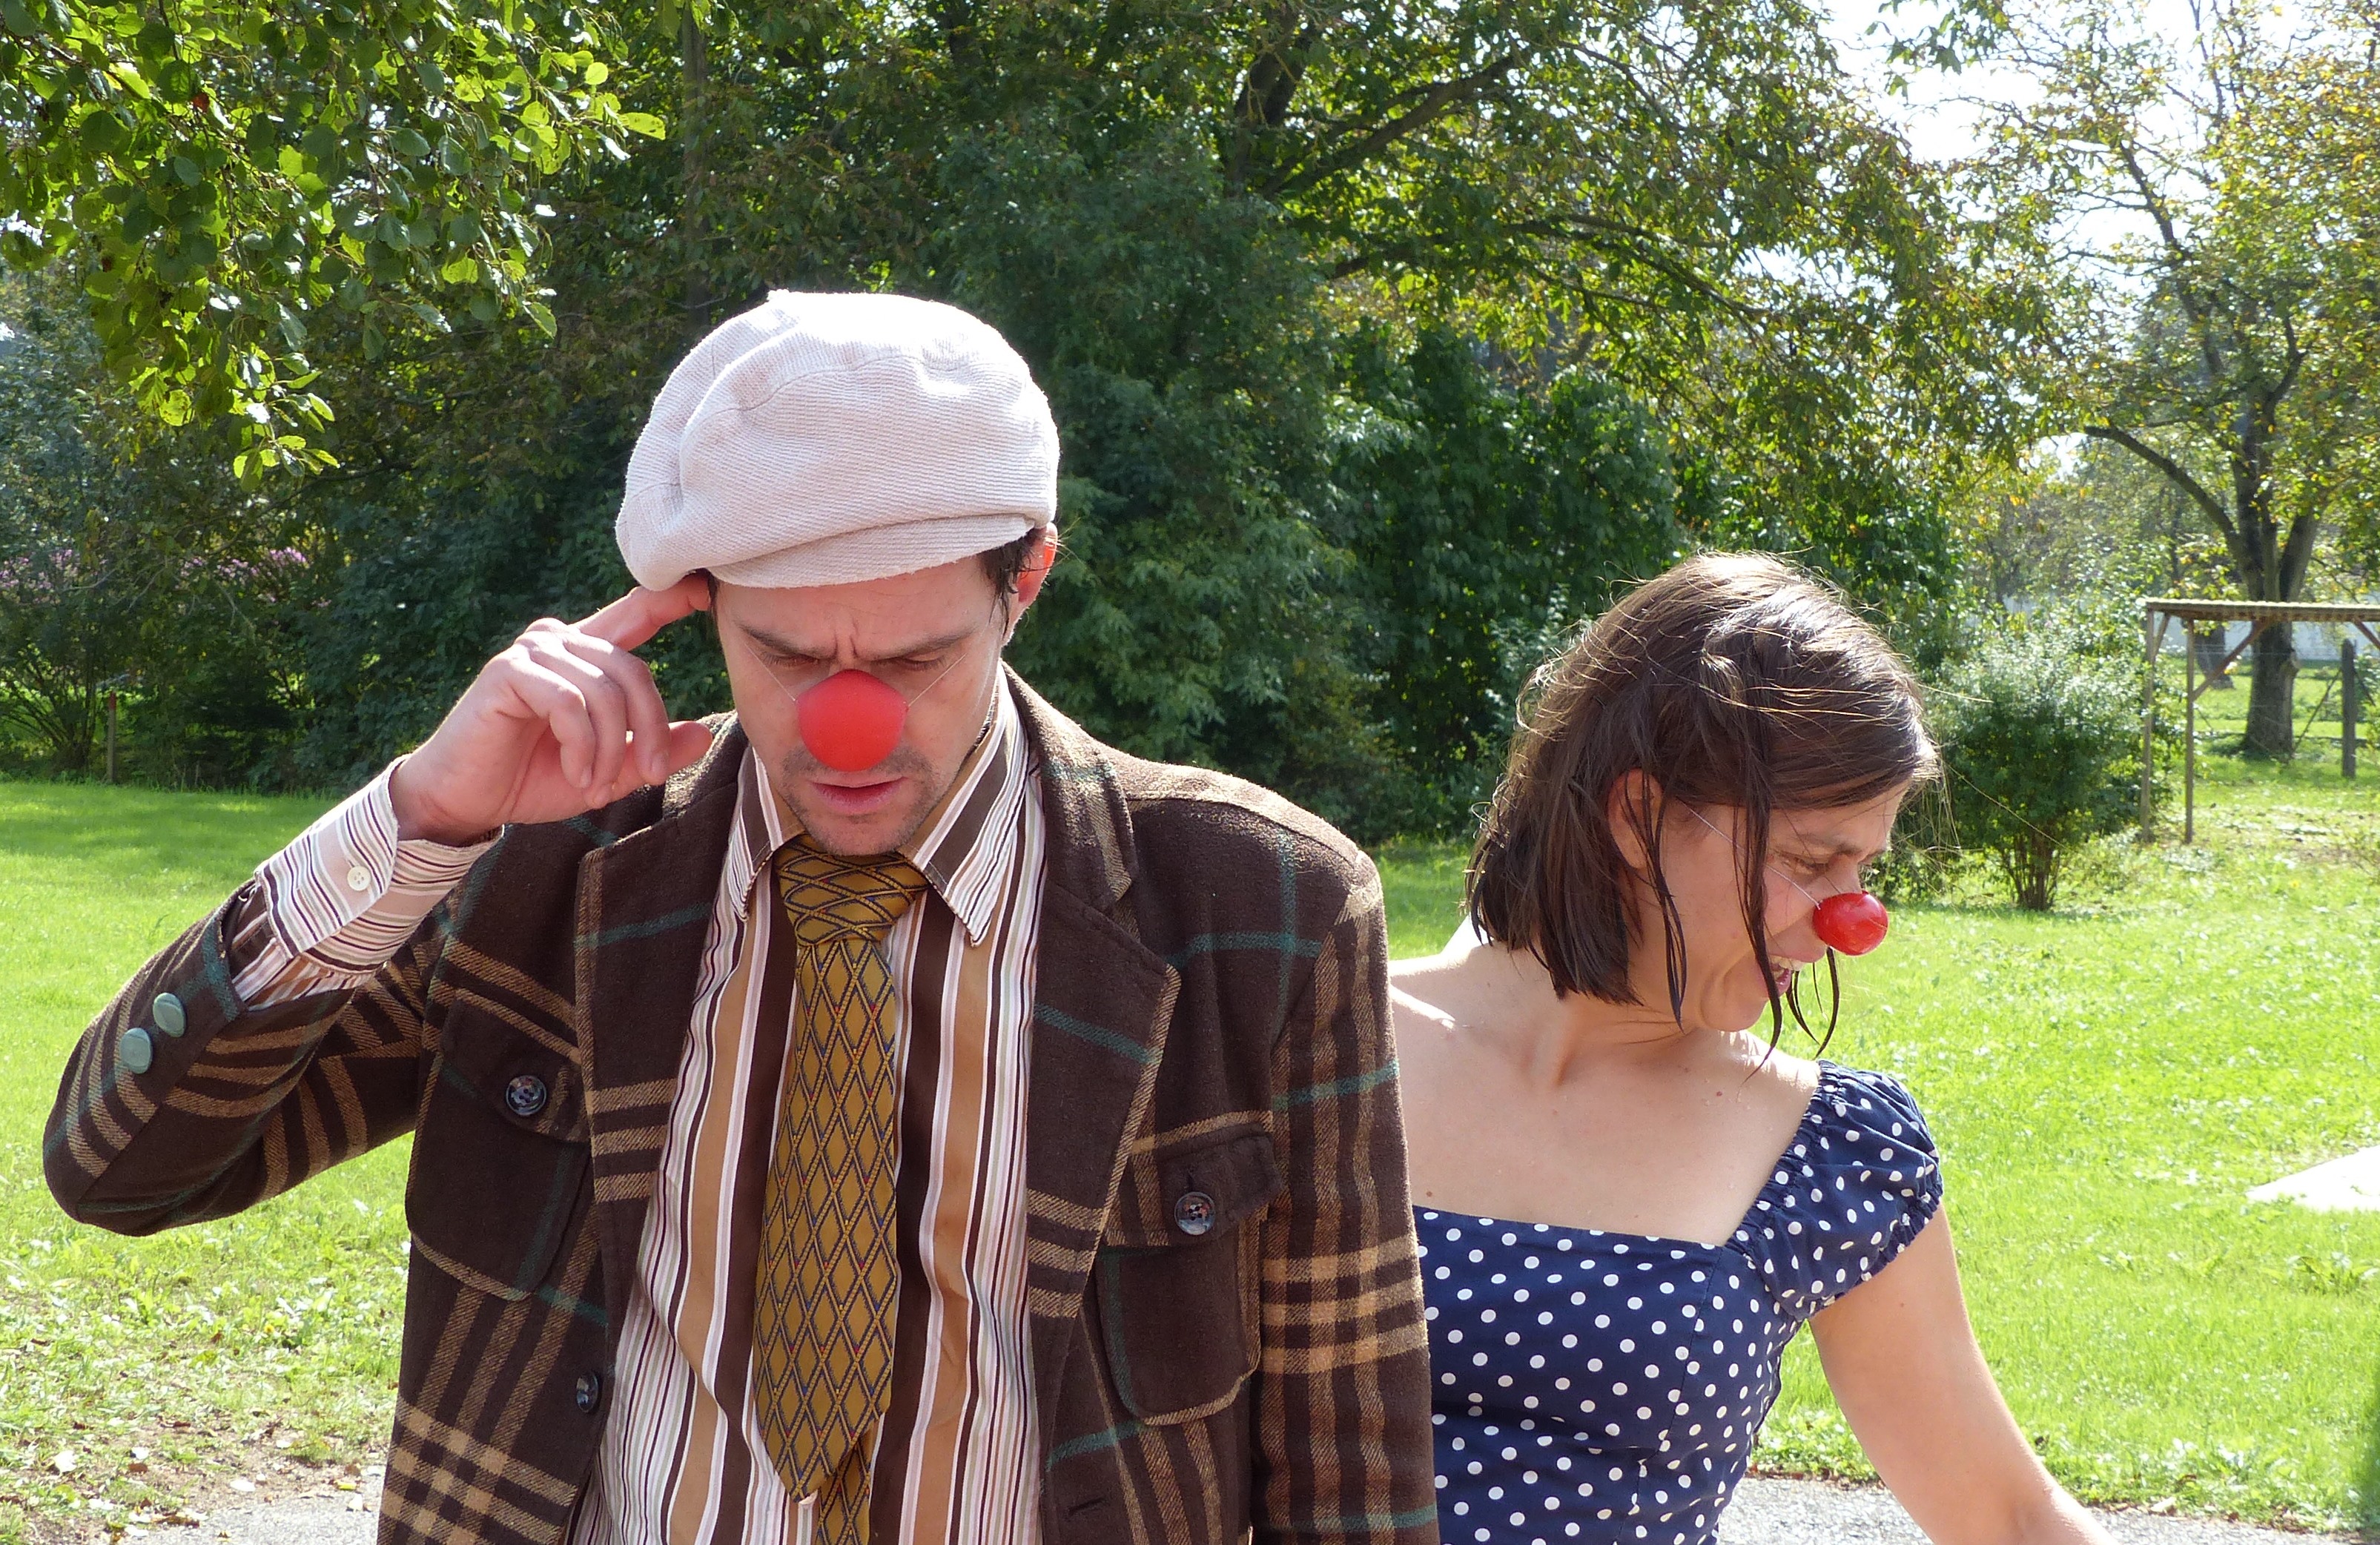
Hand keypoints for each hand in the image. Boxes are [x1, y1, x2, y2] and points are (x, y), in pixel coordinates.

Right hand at [389, 579, 715, 844]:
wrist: (467, 799)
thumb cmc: (533, 778)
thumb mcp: (608, 771)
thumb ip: (652, 752)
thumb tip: (704, 735)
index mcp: (587, 653)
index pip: (637, 612)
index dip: (672, 598)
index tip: (704, 594)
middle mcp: (561, 641)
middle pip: (633, 671)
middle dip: (650, 730)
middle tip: (648, 775)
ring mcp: (532, 652)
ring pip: (604, 691)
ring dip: (611, 748)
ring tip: (596, 785)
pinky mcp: (507, 673)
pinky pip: (569, 702)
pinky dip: (582, 745)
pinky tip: (577, 773)